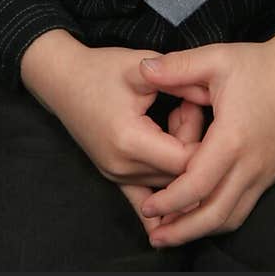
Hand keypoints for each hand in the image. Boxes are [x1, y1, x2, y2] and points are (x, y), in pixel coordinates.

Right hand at [23, 38, 198, 188]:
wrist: (61, 80)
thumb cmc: (100, 70)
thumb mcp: (142, 68)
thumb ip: (180, 82)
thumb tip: (214, 96)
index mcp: (130, 141)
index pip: (186, 160)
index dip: (201, 135)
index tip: (194, 104)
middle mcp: (122, 167)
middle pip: (178, 174)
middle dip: (193, 144)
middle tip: (185, 106)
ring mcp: (116, 177)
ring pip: (168, 183)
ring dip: (179, 157)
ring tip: (173, 119)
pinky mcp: (114, 178)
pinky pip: (144, 201)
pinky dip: (164, 200)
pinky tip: (178, 207)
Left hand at [134, 26, 274, 247]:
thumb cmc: (258, 64)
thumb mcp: (216, 58)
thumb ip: (178, 66)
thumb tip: (143, 69)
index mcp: (232, 138)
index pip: (197, 185)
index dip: (169, 201)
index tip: (147, 206)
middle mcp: (250, 163)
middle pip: (214, 214)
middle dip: (182, 230)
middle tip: (156, 237)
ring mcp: (264, 172)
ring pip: (231, 217)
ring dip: (201, 230)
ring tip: (173, 233)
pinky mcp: (270, 174)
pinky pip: (244, 207)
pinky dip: (220, 218)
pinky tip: (201, 216)